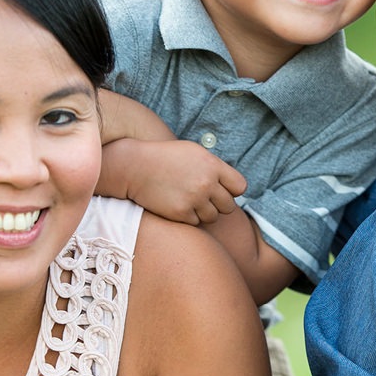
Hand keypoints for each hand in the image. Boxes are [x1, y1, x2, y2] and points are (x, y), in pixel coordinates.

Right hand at [105, 138, 246, 224]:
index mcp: (213, 166)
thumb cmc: (165, 157)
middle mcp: (206, 183)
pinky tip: (178, 206)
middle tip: (204, 198)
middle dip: (219, 204)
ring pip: (213, 217)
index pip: (240, 187)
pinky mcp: (180, 213)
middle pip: (228, 206)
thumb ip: (214, 167)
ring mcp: (194, 199)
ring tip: (190, 202)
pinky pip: (196, 223)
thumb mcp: (194, 152)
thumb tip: (232, 186)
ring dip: (204, 213)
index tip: (222, 190)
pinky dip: (189, 218)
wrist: (135, 166)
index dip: (232, 190)